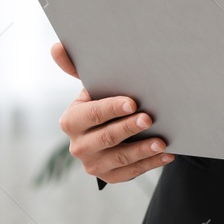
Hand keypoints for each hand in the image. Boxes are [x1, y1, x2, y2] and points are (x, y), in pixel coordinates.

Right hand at [52, 40, 174, 182]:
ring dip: (143, 150)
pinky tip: (167, 155)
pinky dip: (150, 164)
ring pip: (120, 159)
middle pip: (106, 138)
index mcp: (71, 121)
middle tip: (149, 119)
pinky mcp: (108, 177)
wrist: (108, 131)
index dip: (111, 109)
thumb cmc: (102, 103)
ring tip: (162, 142)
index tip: (132, 102)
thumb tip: (56, 46)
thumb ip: (75, 68)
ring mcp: (93, 164)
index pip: (91, 115)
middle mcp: (78, 146)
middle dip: (129, 128)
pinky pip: (130, 173)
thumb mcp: (91, 88)